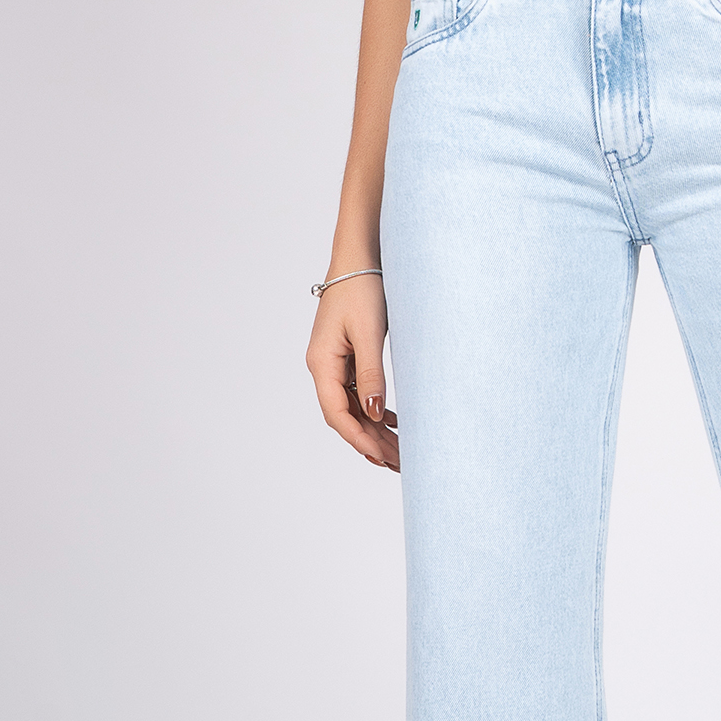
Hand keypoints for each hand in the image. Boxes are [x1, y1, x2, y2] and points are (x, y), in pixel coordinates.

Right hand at [306, 272, 397, 468]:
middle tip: (399, 462)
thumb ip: (370, 375)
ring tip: (398, 451)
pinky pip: (357, 392)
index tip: (381, 457)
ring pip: (352, 406)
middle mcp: (323, 366)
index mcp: (321, 362)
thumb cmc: (362, 289)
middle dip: (370, 441)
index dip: (358, 438)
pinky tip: (392, 421)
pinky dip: (374, 410)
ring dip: (373, 429)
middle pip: (344, 415)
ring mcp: (333, 362)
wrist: (360, 258)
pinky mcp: (346, 356)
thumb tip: (373, 414)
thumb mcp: (369, 333)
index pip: (336, 412)